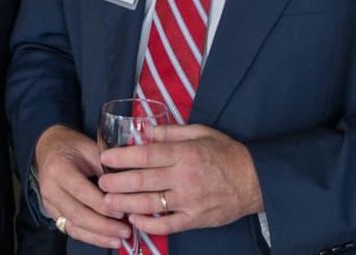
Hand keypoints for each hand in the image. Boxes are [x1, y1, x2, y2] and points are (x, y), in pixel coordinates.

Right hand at [34, 125, 130, 247]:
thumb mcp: (90, 148)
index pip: (81, 191)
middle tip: (125, 231)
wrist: (49, 148)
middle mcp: (51, 189)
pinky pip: (71, 229)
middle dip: (103, 226)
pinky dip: (90, 237)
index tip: (122, 212)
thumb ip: (106, 168)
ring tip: (118, 239)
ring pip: (74, 226)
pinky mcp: (53, 213)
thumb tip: (128, 189)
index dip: (102, 204)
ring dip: (97, 236)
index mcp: (59, 169)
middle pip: (77, 214)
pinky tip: (106, 239)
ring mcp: (49, 204)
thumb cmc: (72, 146)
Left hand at [99, 124, 263, 235]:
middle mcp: (185, 178)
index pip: (148, 155)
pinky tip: (134, 218)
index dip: (124, 156)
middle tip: (100, 181)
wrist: (254, 181)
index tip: (106, 156)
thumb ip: (172, 132)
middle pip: (144, 180)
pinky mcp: (194, 220)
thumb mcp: (202, 133)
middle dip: (118, 181)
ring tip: (108, 201)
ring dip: (126, 203)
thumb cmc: (226, 153)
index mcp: (186, 154)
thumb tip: (147, 131)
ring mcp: (189, 201)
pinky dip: (148, 224)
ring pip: (151, 204)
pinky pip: (167, 225)